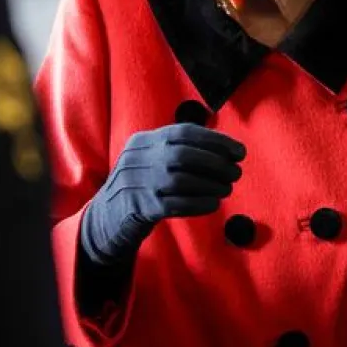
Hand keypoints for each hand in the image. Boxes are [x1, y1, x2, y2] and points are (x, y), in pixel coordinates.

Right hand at [79, 124, 245, 265]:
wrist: (108, 215)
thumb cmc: (141, 184)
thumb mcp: (150, 158)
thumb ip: (176, 149)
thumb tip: (223, 149)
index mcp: (143, 141)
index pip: (184, 132)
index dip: (216, 140)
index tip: (239, 151)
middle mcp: (139, 158)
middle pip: (184, 155)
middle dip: (216, 162)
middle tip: (236, 171)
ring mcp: (138, 184)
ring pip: (181, 180)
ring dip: (211, 184)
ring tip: (227, 188)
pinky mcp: (142, 208)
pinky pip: (176, 204)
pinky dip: (200, 203)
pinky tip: (214, 203)